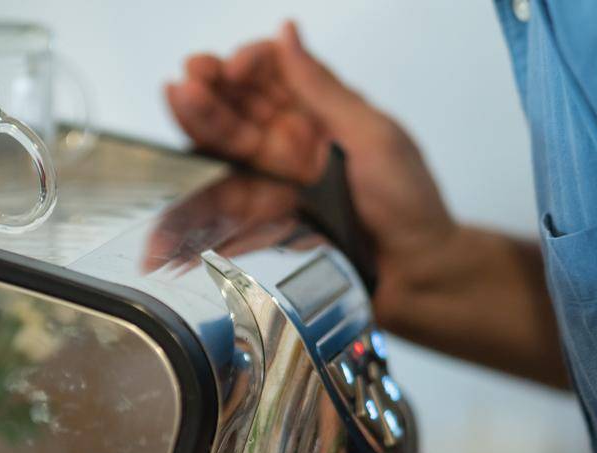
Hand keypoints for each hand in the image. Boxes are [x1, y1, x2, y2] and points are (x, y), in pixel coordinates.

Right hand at [165, 22, 458, 330]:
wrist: (417, 274)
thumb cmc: (411, 207)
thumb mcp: (373, 134)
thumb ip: (324, 89)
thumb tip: (288, 34)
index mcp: (321, 115)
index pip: (272, 73)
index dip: (249, 63)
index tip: (237, 67)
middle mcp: (292, 144)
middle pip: (239, 105)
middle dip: (210, 86)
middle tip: (190, 78)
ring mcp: (275, 182)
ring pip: (224, 144)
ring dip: (197, 119)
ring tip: (178, 98)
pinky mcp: (263, 221)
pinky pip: (222, 199)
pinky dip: (195, 188)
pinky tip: (180, 163)